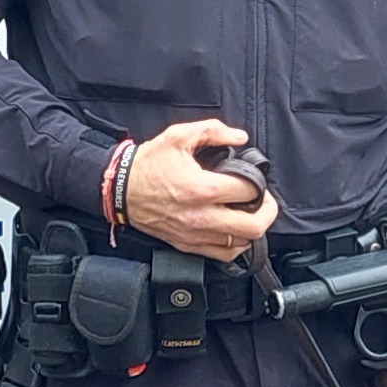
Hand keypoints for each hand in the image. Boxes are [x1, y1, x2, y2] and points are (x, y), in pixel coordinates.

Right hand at [122, 119, 277, 257]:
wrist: (120, 189)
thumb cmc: (147, 165)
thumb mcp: (178, 136)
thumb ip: (213, 131)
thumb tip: (239, 137)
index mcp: (202, 189)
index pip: (249, 192)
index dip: (259, 184)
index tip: (256, 180)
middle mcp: (201, 217)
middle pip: (253, 226)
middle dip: (266, 212)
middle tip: (264, 201)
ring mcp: (195, 235)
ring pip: (241, 244)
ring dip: (251, 229)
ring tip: (248, 214)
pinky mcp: (187, 245)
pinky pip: (223, 255)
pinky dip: (235, 244)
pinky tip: (233, 229)